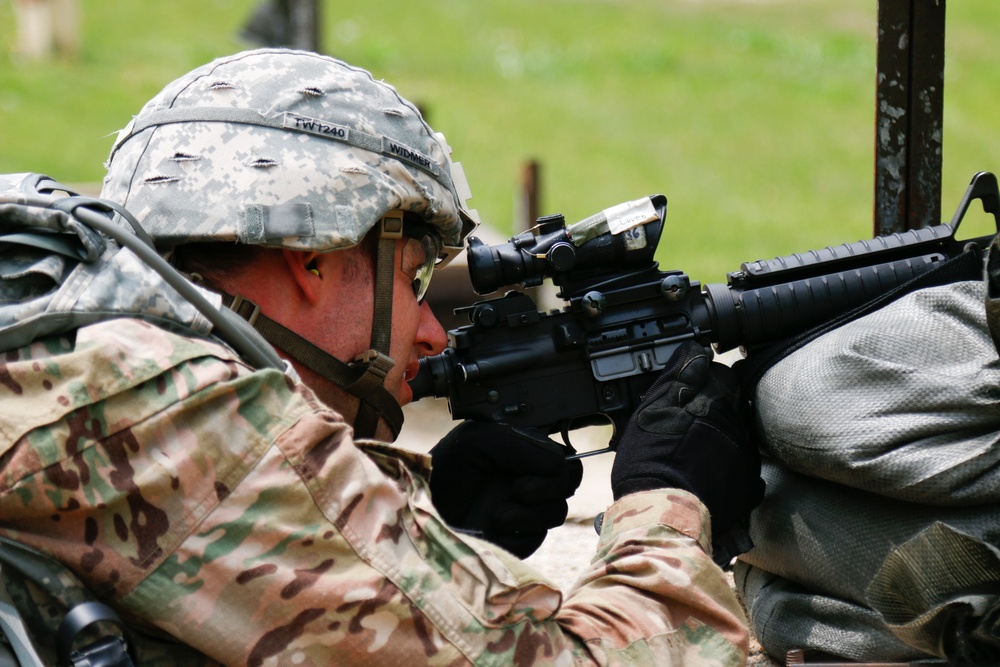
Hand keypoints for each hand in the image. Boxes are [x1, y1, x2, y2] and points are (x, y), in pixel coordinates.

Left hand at [430, 421, 583, 557]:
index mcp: (521, 452)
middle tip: (521, 490)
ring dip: (532, 513)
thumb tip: (557, 464)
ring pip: (557, 510)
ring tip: (499, 516)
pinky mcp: (517, 538)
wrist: (416, 513)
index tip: (523, 467)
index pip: (560, 454)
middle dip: (551, 486)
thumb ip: (518, 443)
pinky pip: (537, 537)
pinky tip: (495, 529)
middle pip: (570, 480)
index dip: (551, 462)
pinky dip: (519, 533)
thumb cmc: (440, 470)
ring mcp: (524, 510)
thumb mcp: (476, 441)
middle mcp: (527, 479)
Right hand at [611, 341, 763, 560]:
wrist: (662, 514)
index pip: (721, 375)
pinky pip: (744, 470)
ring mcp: (746, 457)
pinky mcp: (749, 487)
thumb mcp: (652, 409)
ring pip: (738, 436)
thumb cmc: (650, 461)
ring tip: (694, 455)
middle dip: (713, 411)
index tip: (687, 396)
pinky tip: (707, 476)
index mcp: (715, 401)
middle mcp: (737, 425)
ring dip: (721, 439)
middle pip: (731, 406)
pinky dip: (728, 470)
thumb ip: (678, 376)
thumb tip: (694, 351)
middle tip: (687, 427)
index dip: (702, 384)